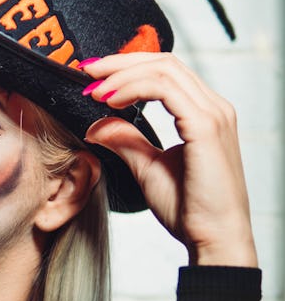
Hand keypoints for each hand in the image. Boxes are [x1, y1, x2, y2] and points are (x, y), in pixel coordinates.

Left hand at [80, 52, 256, 267]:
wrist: (213, 238)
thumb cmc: (189, 208)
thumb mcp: (147, 167)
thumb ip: (126, 141)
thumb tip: (96, 124)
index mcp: (204, 113)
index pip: (165, 71)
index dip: (126, 67)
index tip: (92, 78)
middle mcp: (214, 107)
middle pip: (164, 62)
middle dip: (120, 62)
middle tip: (86, 71)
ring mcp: (213, 115)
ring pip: (164, 69)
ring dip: (122, 74)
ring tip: (93, 89)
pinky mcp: (205, 127)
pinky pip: (165, 90)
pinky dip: (133, 88)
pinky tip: (109, 101)